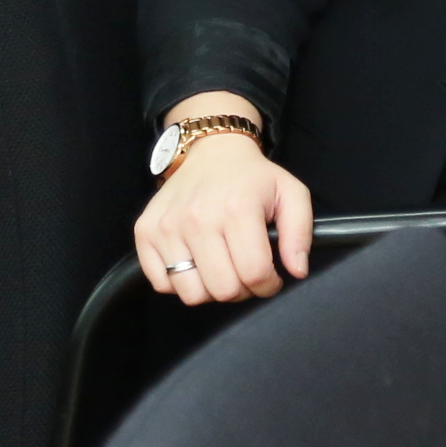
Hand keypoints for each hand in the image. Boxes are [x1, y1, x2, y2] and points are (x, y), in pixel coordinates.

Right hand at [130, 105, 311, 306]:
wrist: (213, 152)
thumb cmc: (254, 178)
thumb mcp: (292, 194)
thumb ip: (301, 234)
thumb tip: (297, 271)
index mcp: (237, 209)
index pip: (254, 273)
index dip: (269, 285)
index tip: (271, 279)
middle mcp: (197, 219)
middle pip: (222, 290)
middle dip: (242, 291)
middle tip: (246, 274)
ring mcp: (166, 227)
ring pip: (191, 294)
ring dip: (211, 291)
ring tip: (223, 270)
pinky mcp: (144, 232)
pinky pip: (161, 283)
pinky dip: (181, 283)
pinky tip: (197, 263)